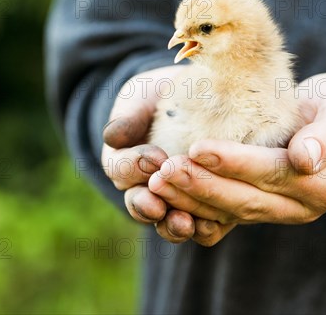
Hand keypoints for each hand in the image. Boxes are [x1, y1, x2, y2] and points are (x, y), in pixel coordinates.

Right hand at [102, 66, 217, 243]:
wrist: (200, 97)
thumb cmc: (162, 95)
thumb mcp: (141, 98)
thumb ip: (128, 116)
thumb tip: (112, 137)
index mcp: (125, 162)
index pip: (120, 170)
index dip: (133, 166)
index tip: (154, 157)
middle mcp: (146, 188)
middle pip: (139, 205)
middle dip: (146, 206)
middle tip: (156, 205)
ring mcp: (176, 202)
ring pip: (167, 223)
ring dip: (173, 225)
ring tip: (185, 223)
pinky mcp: (206, 208)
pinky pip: (201, 228)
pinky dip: (204, 229)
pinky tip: (213, 225)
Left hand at [148, 73, 325, 244]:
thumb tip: (305, 161)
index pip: (273, 173)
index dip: (235, 163)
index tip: (198, 148)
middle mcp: (302, 206)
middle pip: (246, 199)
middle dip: (202, 186)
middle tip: (163, 171)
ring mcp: (279, 211)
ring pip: (231, 212)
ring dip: (191, 199)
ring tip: (156, 182)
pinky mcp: (260, 208)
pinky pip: (224, 215)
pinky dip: (194, 206)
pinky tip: (166, 195)